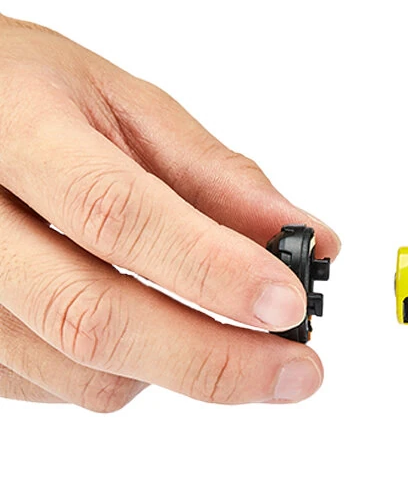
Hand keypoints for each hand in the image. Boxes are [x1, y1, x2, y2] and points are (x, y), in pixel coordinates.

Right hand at [0, 15, 338, 410]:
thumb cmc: (31, 93)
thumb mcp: (123, 104)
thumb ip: (215, 174)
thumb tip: (309, 238)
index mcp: (18, 132)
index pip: (116, 213)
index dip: (210, 266)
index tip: (288, 303)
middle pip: (91, 316)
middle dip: (214, 359)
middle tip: (298, 372)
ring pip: (81, 369)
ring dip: (180, 365)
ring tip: (227, 330)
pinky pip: (58, 384)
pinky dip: (130, 368)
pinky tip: (150, 322)